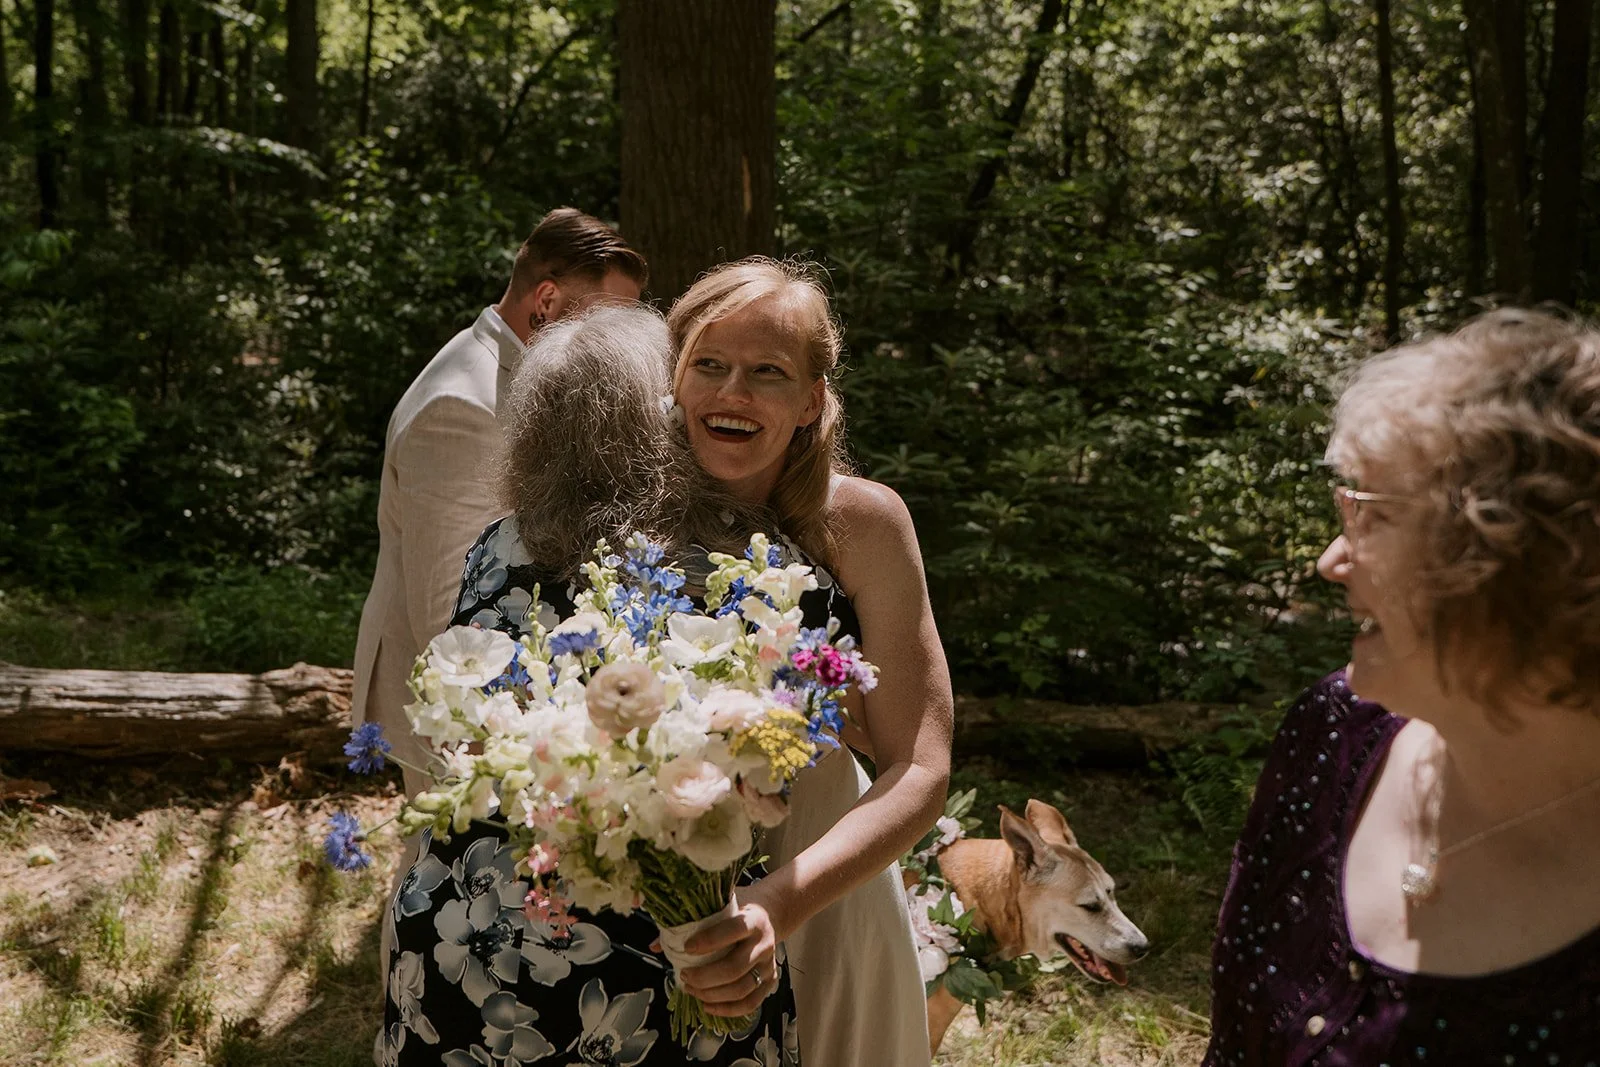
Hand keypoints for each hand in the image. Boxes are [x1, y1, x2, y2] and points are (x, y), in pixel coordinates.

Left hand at [675, 883, 785, 1016]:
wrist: (770, 915)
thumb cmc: (738, 911)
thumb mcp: (720, 906)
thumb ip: (690, 922)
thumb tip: (655, 944)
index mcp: (754, 920)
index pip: (733, 930)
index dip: (709, 941)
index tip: (686, 948)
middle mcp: (764, 943)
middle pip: (735, 968)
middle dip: (704, 977)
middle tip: (684, 976)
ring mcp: (768, 965)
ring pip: (741, 989)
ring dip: (711, 994)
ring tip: (691, 989)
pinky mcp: (769, 982)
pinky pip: (750, 1003)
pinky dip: (727, 1010)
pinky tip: (707, 1006)